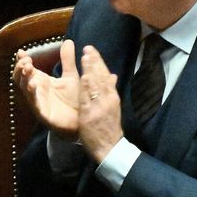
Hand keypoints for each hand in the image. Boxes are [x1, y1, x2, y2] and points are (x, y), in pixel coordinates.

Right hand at [13, 38, 80, 136]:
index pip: (25, 69)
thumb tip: (68, 41)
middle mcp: (37, 91)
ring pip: (25, 90)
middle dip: (20, 68)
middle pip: (20, 78)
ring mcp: (38, 103)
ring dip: (24, 79)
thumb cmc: (74, 100)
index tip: (22, 51)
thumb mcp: (71, 76)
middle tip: (26, 61)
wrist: (83, 122)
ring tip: (28, 69)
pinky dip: (32, 94)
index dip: (21, 60)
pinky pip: (35, 104)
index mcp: (41, 81)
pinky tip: (34, 86)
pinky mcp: (43, 114)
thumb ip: (67, 60)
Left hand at [76, 46, 123, 162]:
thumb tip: (113, 75)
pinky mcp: (91, 115)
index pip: (105, 75)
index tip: (92, 50)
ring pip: (95, 85)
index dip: (98, 62)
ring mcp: (99, 107)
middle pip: (100, 77)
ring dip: (90, 70)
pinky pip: (88, 100)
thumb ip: (111, 91)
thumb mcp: (113, 107)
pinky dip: (87, 88)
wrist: (110, 148)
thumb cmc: (109, 127)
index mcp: (112, 96)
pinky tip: (84, 78)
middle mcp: (108, 99)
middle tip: (88, 48)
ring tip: (86, 57)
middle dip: (94, 62)